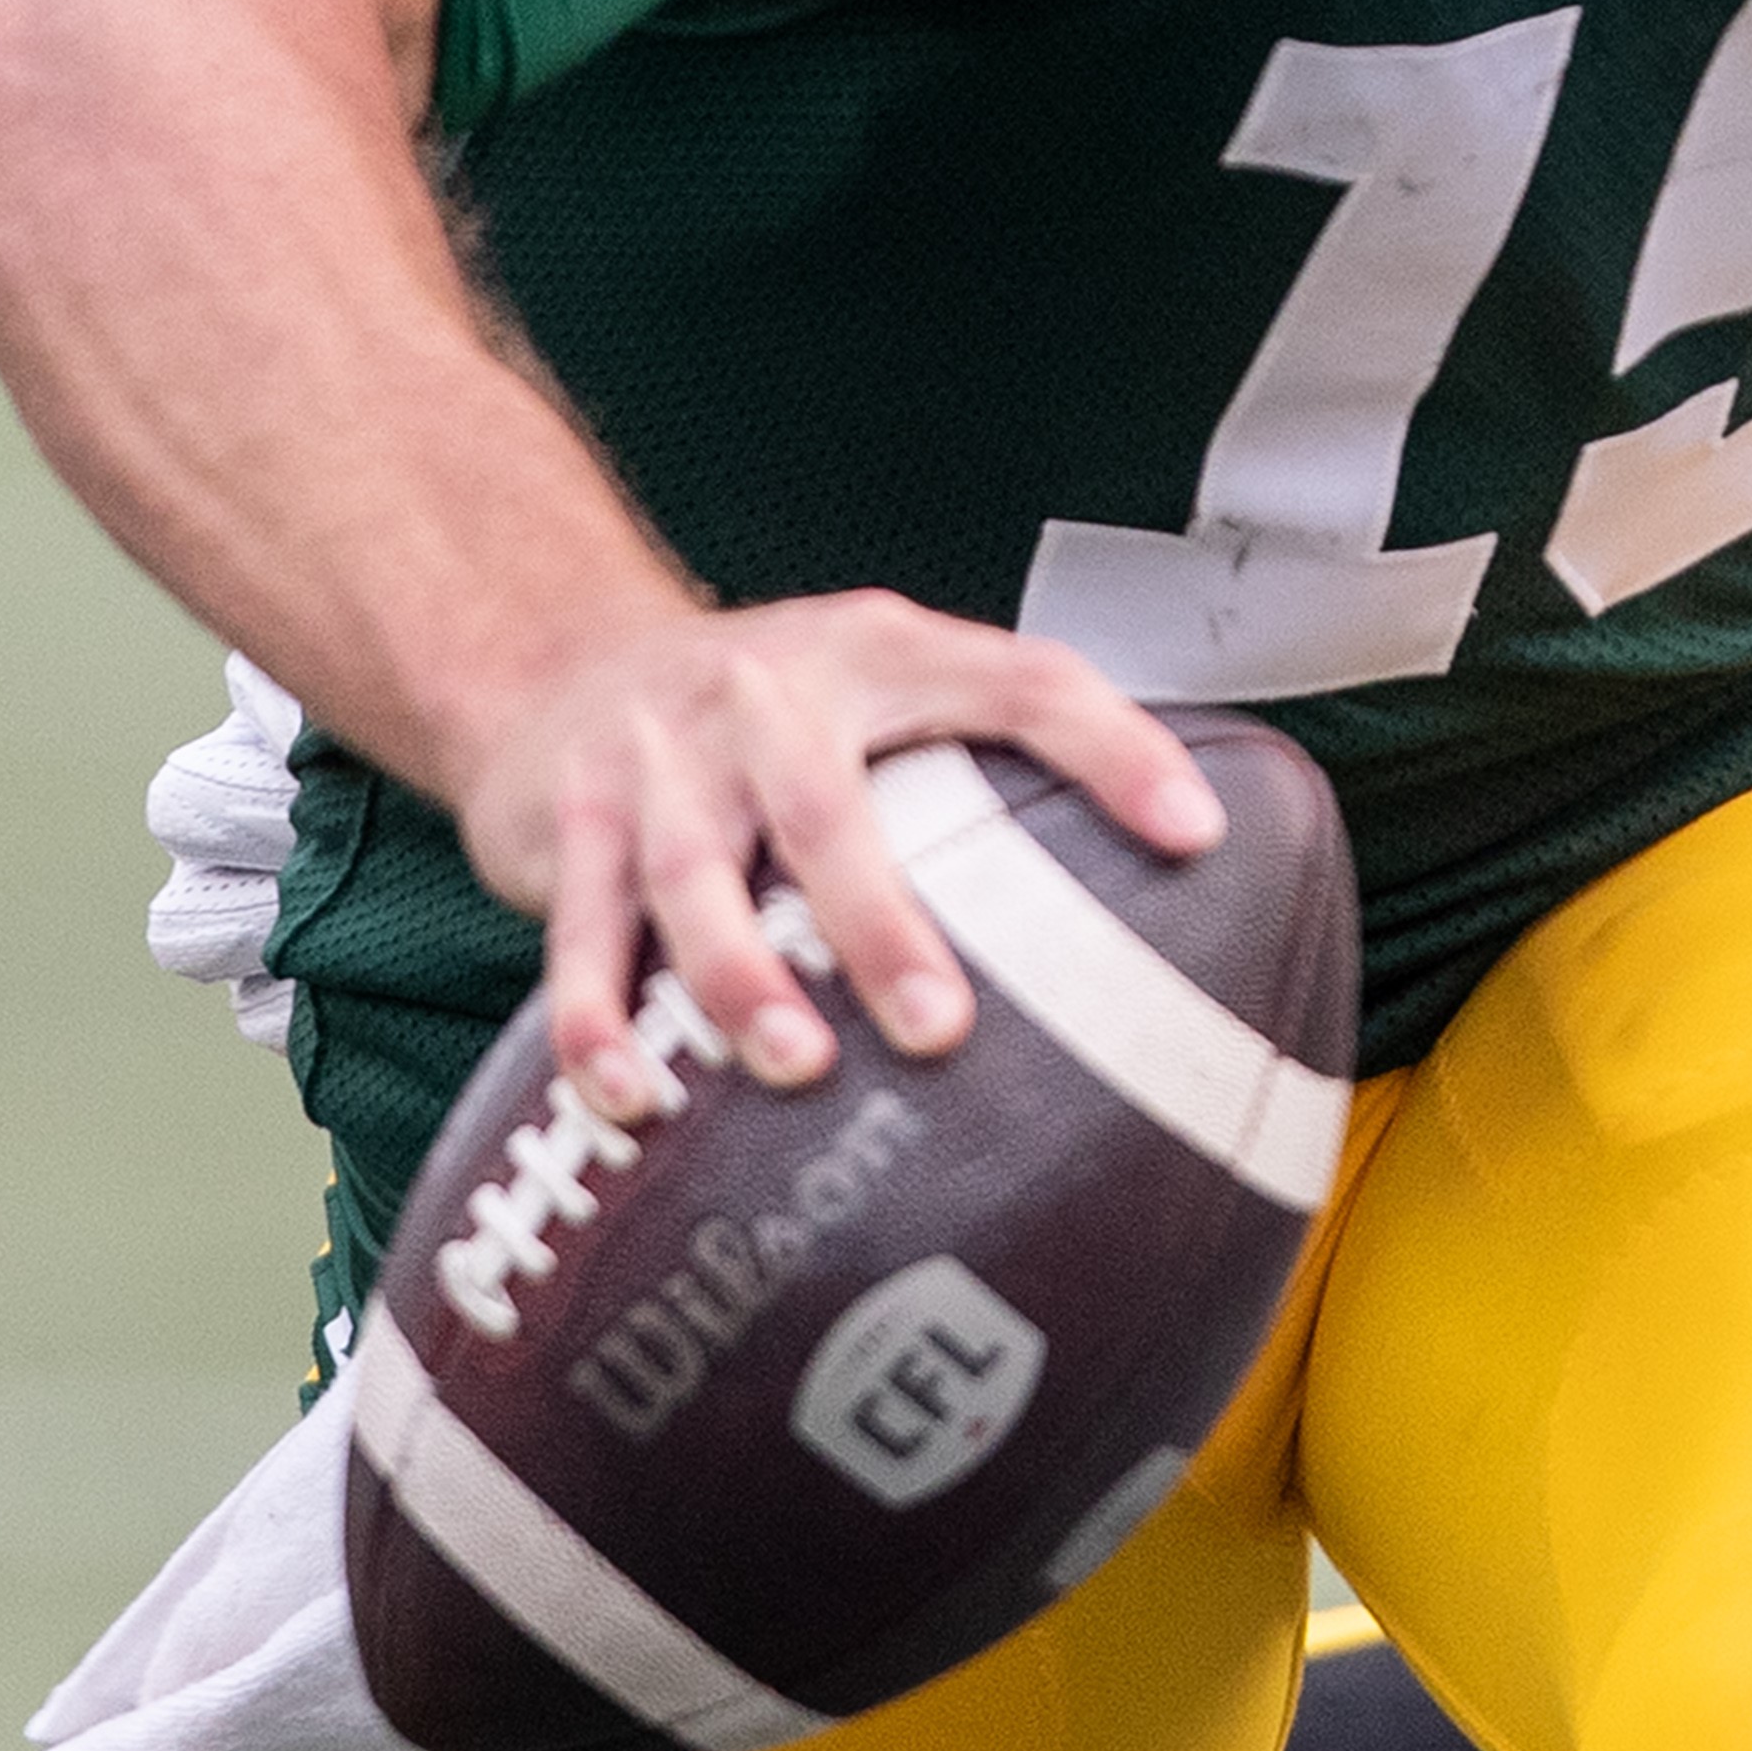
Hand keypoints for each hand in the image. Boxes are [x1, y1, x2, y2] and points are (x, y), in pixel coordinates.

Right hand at [452, 592, 1221, 1111]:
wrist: (558, 656)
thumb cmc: (771, 711)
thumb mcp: (885, 687)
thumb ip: (997, 753)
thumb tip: (1175, 863)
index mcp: (880, 652)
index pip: (1022, 681)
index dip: (1113, 748)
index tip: (1193, 834)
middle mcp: (770, 690)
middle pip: (826, 807)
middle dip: (877, 923)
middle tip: (941, 1028)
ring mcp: (662, 755)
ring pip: (694, 874)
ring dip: (738, 977)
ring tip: (796, 1065)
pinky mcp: (569, 818)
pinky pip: (584, 930)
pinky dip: (597, 1019)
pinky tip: (634, 1097)